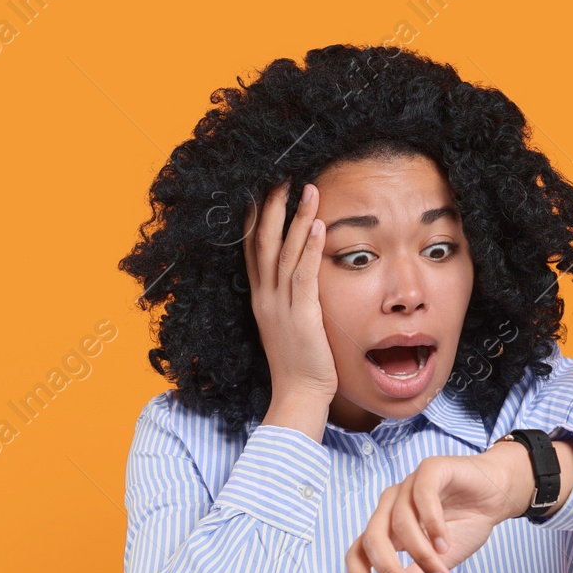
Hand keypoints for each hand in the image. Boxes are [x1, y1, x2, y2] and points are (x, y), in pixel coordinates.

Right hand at [243, 180, 337, 403]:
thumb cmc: (298, 363)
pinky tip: (320, 226)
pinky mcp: (301, 317)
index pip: (253, 249)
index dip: (257, 217)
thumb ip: (290, 298)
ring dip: (297, 218)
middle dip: (272, 206)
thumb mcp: (287, 324)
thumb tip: (301, 277)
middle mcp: (265, 297)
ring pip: (285, 252)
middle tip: (282, 176)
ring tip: (308, 189)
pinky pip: (304, 276)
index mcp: (260, 298)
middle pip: (263, 242)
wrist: (298, 396)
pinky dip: (311, 248)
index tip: (264, 189)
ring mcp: (281, 306)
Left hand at [345, 452, 527, 572]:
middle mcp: (391, 505)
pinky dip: (432, 524)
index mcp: (387, 527)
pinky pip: (422, 495)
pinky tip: (444, 544)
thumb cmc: (465, 524)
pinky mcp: (429, 469)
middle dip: (387, 566)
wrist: (497, 495)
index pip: (359, 551)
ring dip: (422, 553)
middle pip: (373, 536)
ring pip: (401, 522)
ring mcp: (408, 485)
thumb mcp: (437, 559)